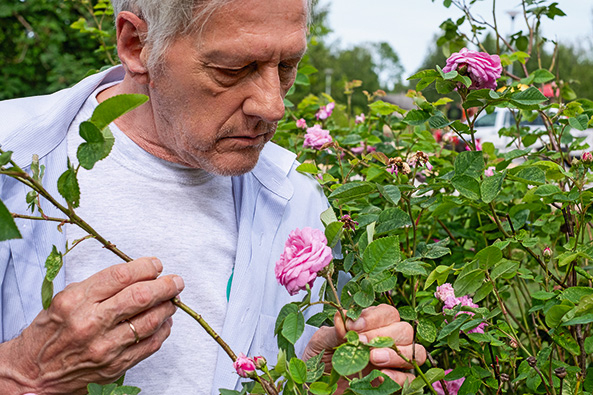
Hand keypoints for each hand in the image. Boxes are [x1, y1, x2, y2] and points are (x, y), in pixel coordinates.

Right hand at [0, 257, 183, 393]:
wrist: (33, 374)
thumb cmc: (50, 334)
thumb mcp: (65, 299)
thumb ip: (99, 286)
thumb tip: (137, 273)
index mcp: (77, 301)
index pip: (121, 276)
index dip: (145, 267)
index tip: (156, 265)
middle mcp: (91, 323)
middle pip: (141, 297)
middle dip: (165, 285)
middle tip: (175, 281)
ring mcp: (105, 347)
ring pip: (150, 321)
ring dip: (168, 307)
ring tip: (172, 300)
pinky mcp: (116, 365)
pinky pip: (150, 345)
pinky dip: (163, 330)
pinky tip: (164, 322)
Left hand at [302, 304, 425, 389]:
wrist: (316, 385)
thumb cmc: (320, 359)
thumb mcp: (321, 342)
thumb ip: (333, 330)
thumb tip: (342, 317)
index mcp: (371, 326)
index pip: (387, 313)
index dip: (374, 317)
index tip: (354, 326)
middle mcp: (386, 341)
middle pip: (404, 330)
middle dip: (383, 334)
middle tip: (362, 343)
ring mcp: (392, 362)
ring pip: (414, 352)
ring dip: (394, 353)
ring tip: (373, 358)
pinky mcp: (394, 383)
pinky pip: (408, 378)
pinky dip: (397, 376)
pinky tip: (379, 376)